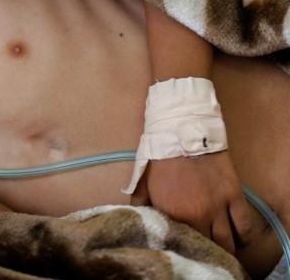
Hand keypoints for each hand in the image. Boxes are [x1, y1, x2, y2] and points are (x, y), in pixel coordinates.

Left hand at [130, 151, 255, 253]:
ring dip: (225, 248)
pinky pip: (244, 227)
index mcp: (172, 214)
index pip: (182, 243)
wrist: (181, 131)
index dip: (184, 246)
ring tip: (220, 244)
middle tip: (204, 246)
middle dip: (205, 249)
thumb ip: (139, 206)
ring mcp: (218, 207)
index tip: (185, 246)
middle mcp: (197, 215)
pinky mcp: (234, 196)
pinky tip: (237, 237)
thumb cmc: (159, 157)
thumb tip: (137, 222)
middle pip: (207, 246)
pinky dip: (243, 237)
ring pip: (228, 243)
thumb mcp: (142, 183)